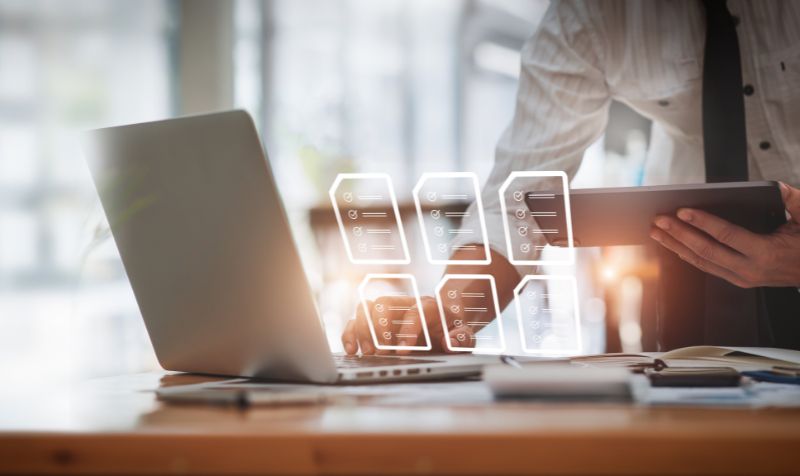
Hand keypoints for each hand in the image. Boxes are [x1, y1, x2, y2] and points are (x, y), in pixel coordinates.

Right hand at [341, 285, 494, 354]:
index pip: (415, 312)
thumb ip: (463, 339)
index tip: (402, 351)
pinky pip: (356, 320)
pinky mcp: (376, 322)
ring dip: (361, 329)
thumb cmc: (452, 329)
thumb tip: (451, 343)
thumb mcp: (464, 335)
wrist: (445, 321)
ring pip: (366, 307)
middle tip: (380, 352)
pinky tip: (351, 350)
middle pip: (384, 303)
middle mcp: (405, 304)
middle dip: (379, 327)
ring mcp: (388, 312)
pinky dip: (350, 333)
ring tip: (367, 352)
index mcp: (429, 306)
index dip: (407, 331)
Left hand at [650, 182, 799, 287]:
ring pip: (701, 262)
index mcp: (766, 253)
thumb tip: (775, 185)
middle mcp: (750, 269)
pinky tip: (673, 243)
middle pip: (706, 251)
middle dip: (679, 234)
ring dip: (676, 245)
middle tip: (659, 220)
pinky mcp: (738, 280)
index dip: (702, 223)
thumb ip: (793, 199)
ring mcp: (742, 278)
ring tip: (657, 231)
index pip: (727, 236)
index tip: (682, 211)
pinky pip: (707, 267)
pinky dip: (687, 254)